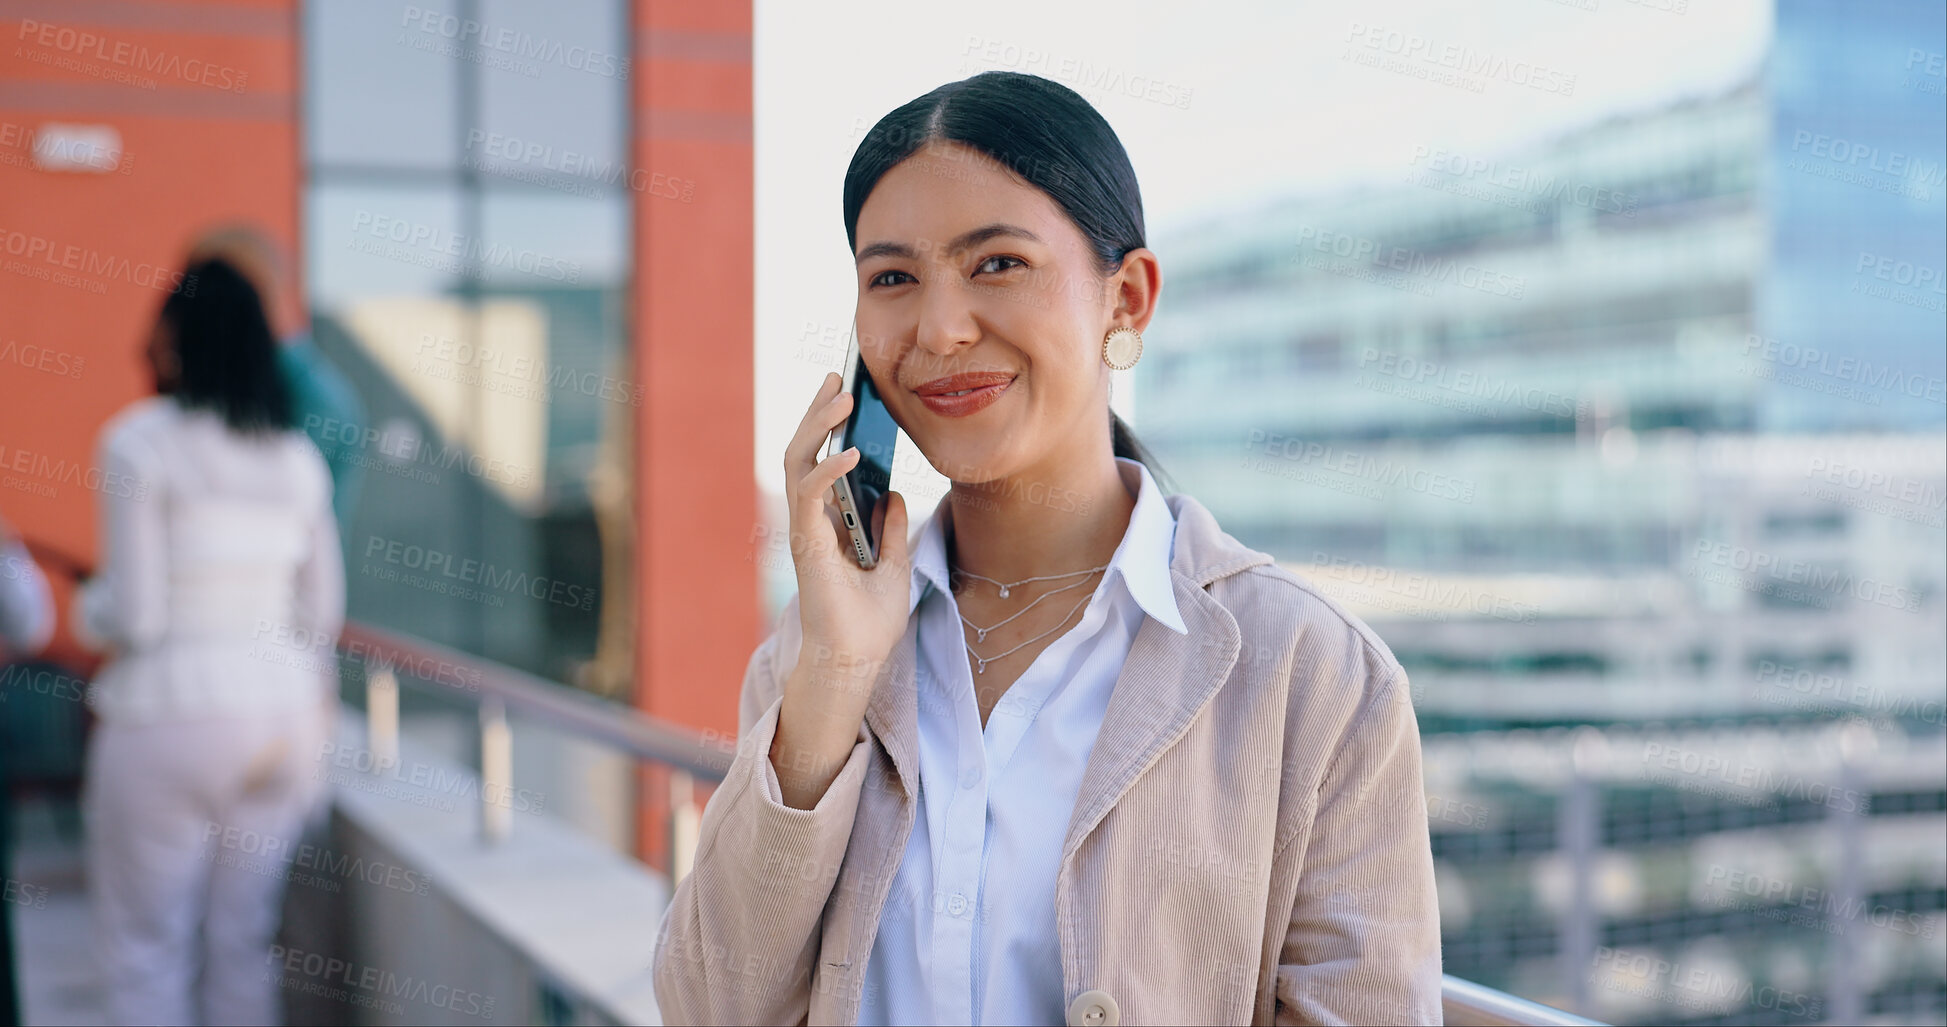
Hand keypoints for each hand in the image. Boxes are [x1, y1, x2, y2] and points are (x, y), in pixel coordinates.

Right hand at [770, 371, 912, 806]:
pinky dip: (827, 470)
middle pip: (803, 452)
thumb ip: (890, 528)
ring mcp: (805, 531)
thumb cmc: (869, 621)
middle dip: (818, 411)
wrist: (858, 661)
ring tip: (840, 395)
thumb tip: (893, 493)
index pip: (821, 461)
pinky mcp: (807, 546)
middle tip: (838, 376)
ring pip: (797, 462)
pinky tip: (850, 452)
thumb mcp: (894, 565)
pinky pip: (809, 497)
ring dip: (817, 425)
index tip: (847, 391)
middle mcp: (811, 521)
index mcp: (828, 522)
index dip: (829, 425)